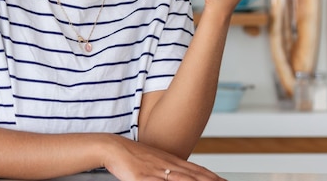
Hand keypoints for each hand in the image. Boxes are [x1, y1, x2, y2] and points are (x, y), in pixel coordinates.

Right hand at [103, 136, 224, 180]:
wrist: (113, 147)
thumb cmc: (132, 156)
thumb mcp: (155, 162)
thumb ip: (168, 169)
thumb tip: (177, 174)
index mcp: (171, 161)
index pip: (197, 171)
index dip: (213, 177)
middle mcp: (168, 166)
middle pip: (195, 176)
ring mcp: (157, 172)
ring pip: (183, 180)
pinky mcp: (144, 178)